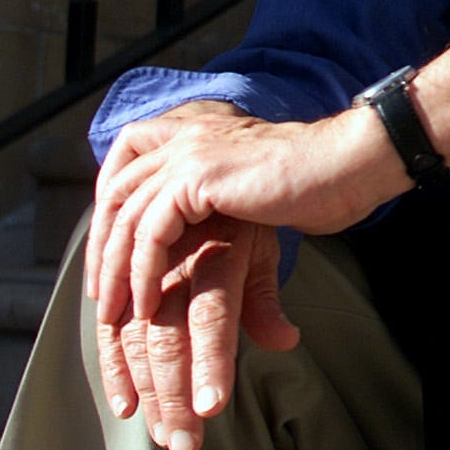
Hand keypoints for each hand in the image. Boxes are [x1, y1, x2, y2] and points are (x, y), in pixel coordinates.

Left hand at [86, 106, 401, 328]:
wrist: (348, 164)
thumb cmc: (318, 183)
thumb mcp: (255, 195)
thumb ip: (224, 211)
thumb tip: (210, 249)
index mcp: (198, 135)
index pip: (128, 169)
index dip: (111, 218)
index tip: (113, 264)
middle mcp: (186, 137)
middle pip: (115, 193)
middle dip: (102, 250)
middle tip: (103, 299)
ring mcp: (190, 154)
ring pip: (124, 215)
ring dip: (115, 270)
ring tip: (117, 314)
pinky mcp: (198, 177)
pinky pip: (149, 231)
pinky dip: (141, 272)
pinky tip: (148, 302)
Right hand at [93, 214, 297, 449]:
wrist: (199, 176)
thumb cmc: (241, 222)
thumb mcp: (262, 249)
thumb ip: (264, 301)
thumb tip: (286, 341)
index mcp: (216, 254)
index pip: (212, 315)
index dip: (210, 362)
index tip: (211, 408)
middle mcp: (176, 264)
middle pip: (169, 337)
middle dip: (175, 395)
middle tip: (185, 441)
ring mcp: (146, 274)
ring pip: (139, 340)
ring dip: (147, 393)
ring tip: (163, 434)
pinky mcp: (123, 283)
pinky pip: (111, 329)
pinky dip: (115, 369)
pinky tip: (125, 405)